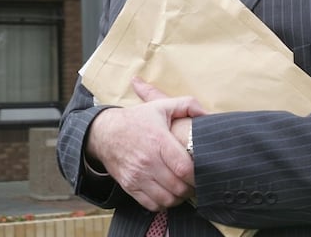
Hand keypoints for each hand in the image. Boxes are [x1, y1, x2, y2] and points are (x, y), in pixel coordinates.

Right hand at [85, 79, 204, 211]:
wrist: (104, 132)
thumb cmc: (136, 120)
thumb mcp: (161, 106)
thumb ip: (187, 105)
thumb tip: (207, 114)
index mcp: (158, 141)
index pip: (184, 168)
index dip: (198, 175)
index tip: (202, 172)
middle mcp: (147, 161)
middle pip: (178, 187)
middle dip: (191, 187)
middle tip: (194, 181)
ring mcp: (137, 176)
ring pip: (167, 200)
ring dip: (179, 197)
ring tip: (181, 187)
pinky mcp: (130, 186)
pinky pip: (152, 205)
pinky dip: (163, 203)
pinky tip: (167, 192)